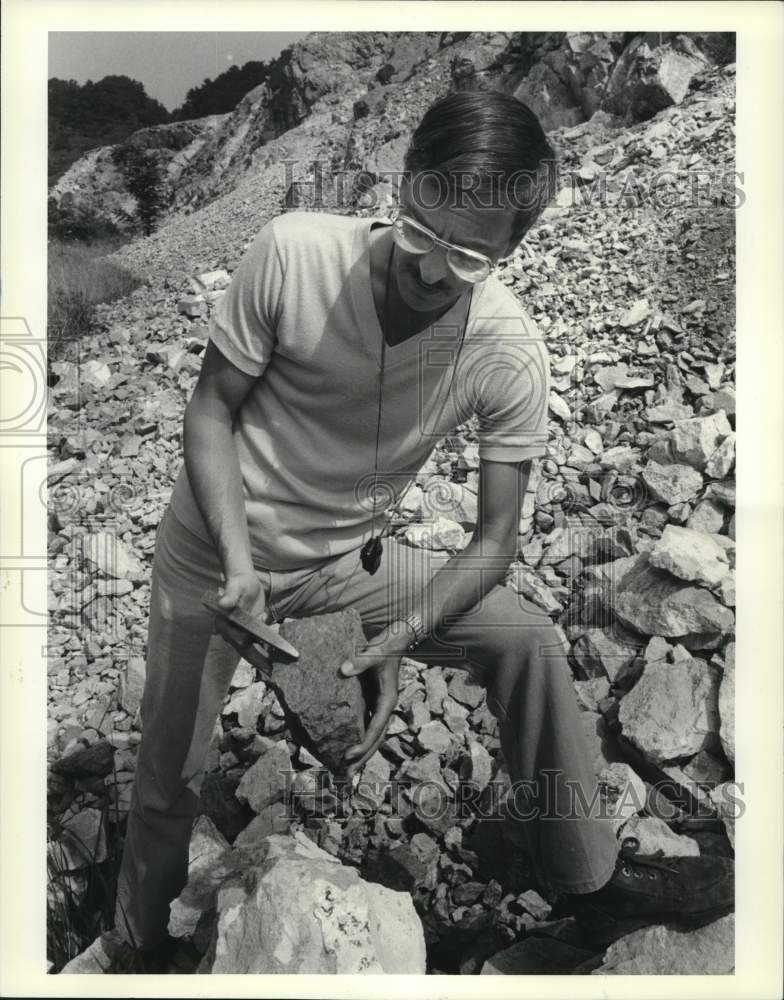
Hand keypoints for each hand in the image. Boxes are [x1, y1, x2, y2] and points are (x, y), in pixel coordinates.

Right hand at [213, 571, 269, 671]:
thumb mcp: (235, 587)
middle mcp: (230, 632)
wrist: (246, 583)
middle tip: (270, 670)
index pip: (235, 636)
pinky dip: (268, 651)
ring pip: (251, 650)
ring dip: (264, 659)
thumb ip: (230, 596)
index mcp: (224, 623)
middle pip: (244, 649)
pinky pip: (259, 645)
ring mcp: (241, 634)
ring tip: (278, 668)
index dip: (245, 643)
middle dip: (257, 659)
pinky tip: (280, 658)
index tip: (256, 651)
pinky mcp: (251, 633)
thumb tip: (224, 604)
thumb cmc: (239, 584)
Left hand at [339, 622, 410, 779]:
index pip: (375, 728)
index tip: (349, 755)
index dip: (363, 744)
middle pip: (375, 739)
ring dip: (361, 752)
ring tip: (346, 769)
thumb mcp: (375, 653)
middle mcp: (384, 707)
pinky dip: (357, 737)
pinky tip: (345, 746)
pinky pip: (365, 725)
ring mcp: (379, 706)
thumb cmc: (386, 647)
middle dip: (362, 758)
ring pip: (371, 735)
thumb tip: (344, 669)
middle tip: (346, 775)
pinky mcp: (372, 701)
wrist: (395, 640)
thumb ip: (360, 661)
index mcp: (388, 700)